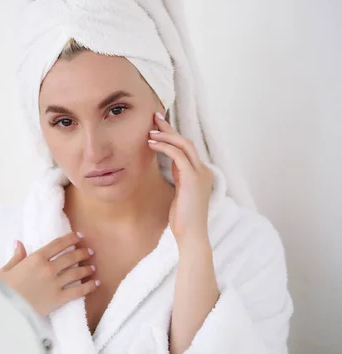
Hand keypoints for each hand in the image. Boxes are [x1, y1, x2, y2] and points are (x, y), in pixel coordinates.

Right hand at [0, 232, 99, 316]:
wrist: (5, 310)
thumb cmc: (3, 290)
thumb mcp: (6, 270)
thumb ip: (16, 256)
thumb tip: (19, 243)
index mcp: (35, 258)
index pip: (58, 244)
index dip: (71, 238)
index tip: (80, 236)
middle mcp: (48, 268)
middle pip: (71, 257)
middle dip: (82, 252)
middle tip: (89, 251)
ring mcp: (55, 283)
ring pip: (77, 272)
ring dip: (87, 268)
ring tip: (93, 267)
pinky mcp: (59, 299)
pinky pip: (78, 291)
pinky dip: (89, 286)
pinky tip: (96, 283)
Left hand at [148, 112, 212, 243]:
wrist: (191, 235)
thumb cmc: (183, 218)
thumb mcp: (180, 192)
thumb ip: (179, 177)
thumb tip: (170, 165)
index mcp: (200, 173)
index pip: (187, 148)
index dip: (173, 135)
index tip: (158, 125)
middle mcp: (203, 170)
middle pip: (186, 141)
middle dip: (169, 128)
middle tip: (153, 118)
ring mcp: (200, 173)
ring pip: (184, 144)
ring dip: (166, 135)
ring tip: (149, 131)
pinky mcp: (192, 179)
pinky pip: (178, 155)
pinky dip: (165, 146)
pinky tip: (151, 143)